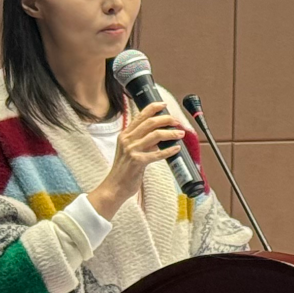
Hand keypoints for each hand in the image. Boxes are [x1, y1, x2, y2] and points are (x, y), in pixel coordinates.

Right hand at [87, 101, 183, 217]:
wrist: (114, 187)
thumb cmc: (124, 169)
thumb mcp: (129, 150)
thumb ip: (142, 140)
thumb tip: (160, 134)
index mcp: (125, 135)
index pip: (140, 116)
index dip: (153, 108)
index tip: (164, 105)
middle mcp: (127, 140)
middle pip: (150, 122)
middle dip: (166, 119)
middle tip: (176, 121)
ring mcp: (132, 150)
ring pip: (156, 135)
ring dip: (171, 133)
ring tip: (180, 134)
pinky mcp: (137, 162)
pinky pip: (157, 154)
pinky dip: (169, 150)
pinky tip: (176, 149)